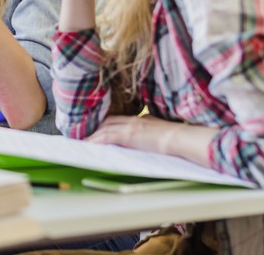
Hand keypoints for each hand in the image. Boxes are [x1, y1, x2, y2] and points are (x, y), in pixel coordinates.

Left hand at [87, 115, 217, 165]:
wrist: (181, 138)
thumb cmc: (176, 137)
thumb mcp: (160, 130)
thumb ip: (150, 131)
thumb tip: (146, 137)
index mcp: (140, 119)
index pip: (117, 119)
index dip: (106, 124)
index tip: (98, 129)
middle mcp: (133, 120)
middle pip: (108, 122)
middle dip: (96, 128)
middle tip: (86, 136)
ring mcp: (130, 126)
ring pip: (104, 128)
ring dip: (93, 135)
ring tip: (83, 142)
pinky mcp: (128, 135)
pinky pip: (107, 137)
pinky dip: (96, 140)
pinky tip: (89, 145)